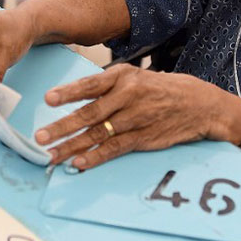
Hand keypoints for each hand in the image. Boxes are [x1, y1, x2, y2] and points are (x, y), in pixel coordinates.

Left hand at [35, 64, 240, 168]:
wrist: (200, 104)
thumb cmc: (161, 89)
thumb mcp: (137, 77)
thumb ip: (108, 86)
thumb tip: (76, 96)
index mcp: (124, 76)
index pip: (92, 84)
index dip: (70, 92)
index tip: (48, 99)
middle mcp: (129, 96)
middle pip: (90, 113)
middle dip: (63, 126)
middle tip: (40, 137)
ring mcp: (136, 119)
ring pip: (98, 134)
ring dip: (72, 147)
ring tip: (52, 156)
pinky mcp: (143, 138)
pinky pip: (115, 148)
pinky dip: (96, 157)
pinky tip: (79, 163)